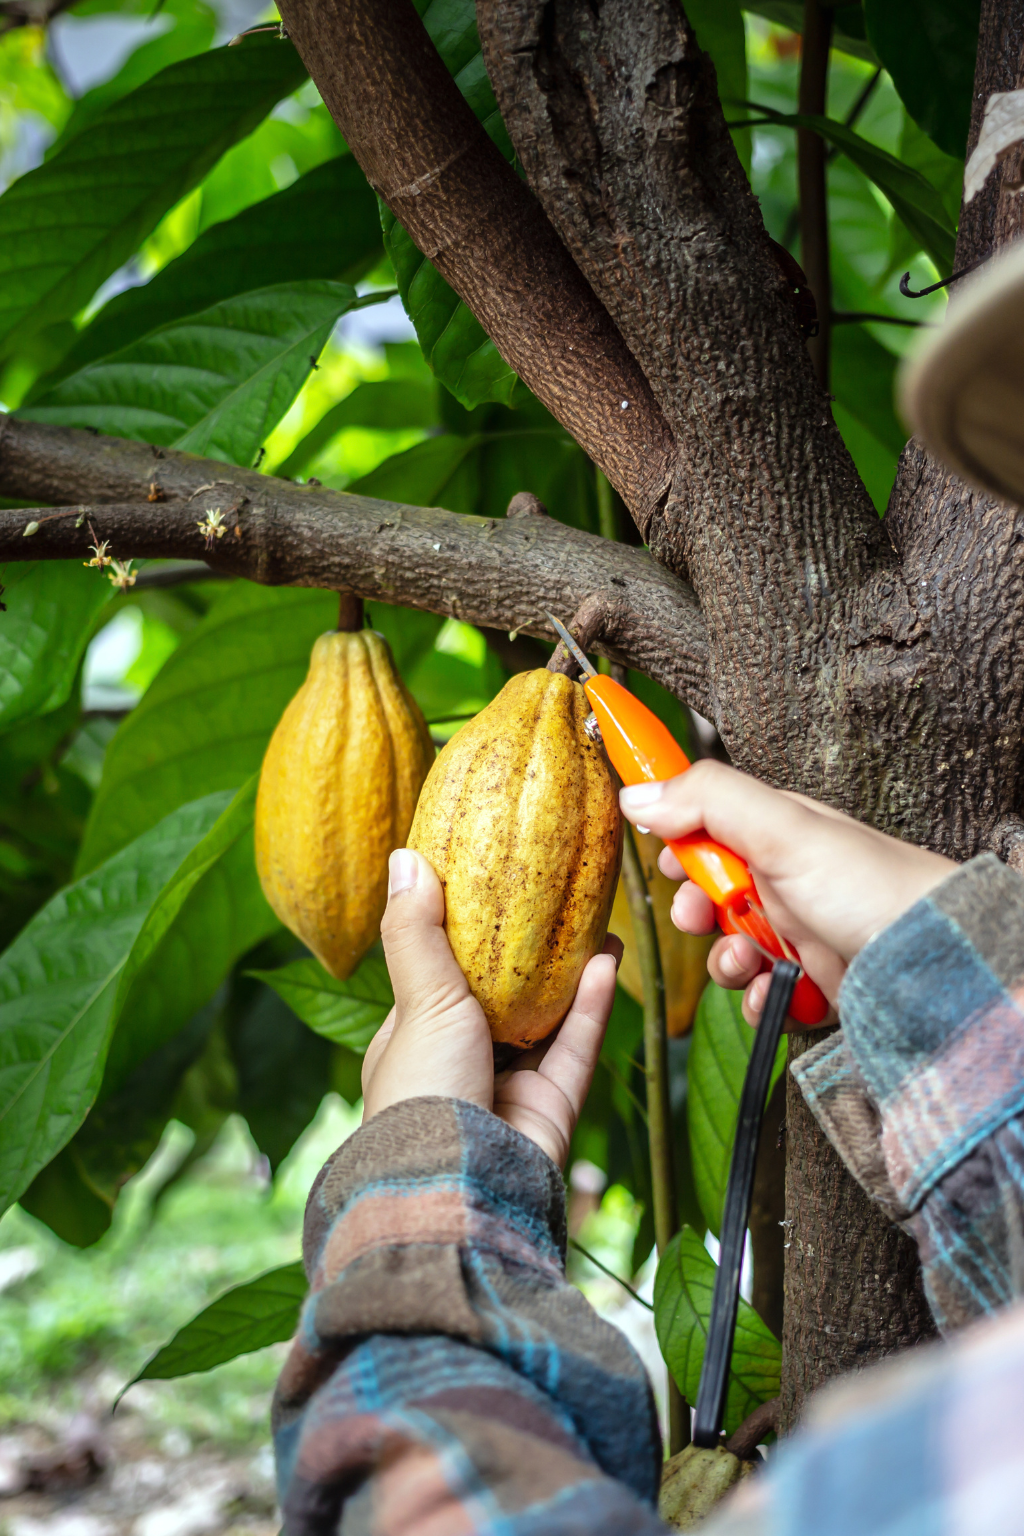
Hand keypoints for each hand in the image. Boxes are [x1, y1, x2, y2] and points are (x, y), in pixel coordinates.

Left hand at [361, 848, 621, 1166]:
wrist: (457, 1184)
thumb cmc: (422, 1091)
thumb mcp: (417, 1000)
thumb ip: (415, 932)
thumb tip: (405, 860)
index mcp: (414, 1045)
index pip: (438, 981)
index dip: (463, 939)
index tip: (490, 892)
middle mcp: (460, 1066)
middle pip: (501, 1000)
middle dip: (529, 957)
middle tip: (555, 903)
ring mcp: (507, 1089)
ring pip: (546, 1022)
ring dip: (571, 975)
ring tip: (596, 924)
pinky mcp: (551, 1109)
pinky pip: (575, 1048)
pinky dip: (591, 1006)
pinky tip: (608, 960)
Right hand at [619, 761, 954, 1027]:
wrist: (935, 964)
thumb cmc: (874, 887)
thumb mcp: (784, 829)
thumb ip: (710, 801)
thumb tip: (638, 793)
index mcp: (778, 833)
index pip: (710, 826)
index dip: (681, 844)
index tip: (668, 861)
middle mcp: (786, 881)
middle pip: (711, 894)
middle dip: (696, 910)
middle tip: (700, 915)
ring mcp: (798, 934)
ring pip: (730, 948)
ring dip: (725, 960)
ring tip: (746, 960)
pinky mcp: (810, 984)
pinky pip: (760, 995)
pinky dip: (758, 999)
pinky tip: (774, 992)